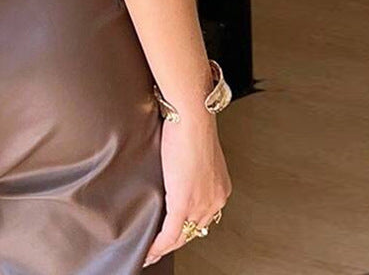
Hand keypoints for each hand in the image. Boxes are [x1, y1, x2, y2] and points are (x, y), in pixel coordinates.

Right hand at [142, 114, 231, 266]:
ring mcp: (200, 203)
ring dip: (165, 247)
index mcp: (219, 188)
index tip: (175, 233)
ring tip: (151, 252)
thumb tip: (178, 167)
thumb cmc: (192, 124)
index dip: (188, 227)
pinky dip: (158, 245)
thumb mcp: (197, 151)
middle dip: (176, 241)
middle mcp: (214, 200)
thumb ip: (191, 166)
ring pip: (182, 236)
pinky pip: (170, 233)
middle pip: (194, 230)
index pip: (203, 217)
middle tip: (160, 247)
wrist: (192, 117)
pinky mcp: (183, 202)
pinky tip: (149, 251)